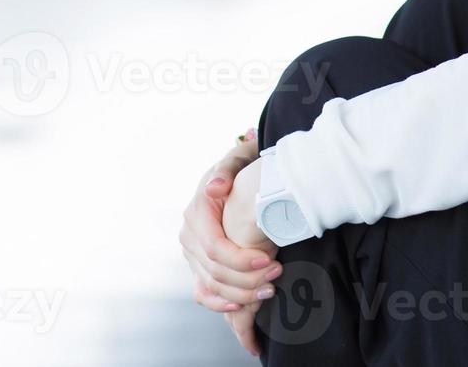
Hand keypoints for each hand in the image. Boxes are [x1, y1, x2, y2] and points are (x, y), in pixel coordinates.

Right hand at [179, 130, 280, 355]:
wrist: (236, 176)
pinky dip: (220, 303)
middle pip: (215, 270)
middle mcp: (190, 234)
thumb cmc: (244, 167)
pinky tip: (241, 308)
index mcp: (198, 211)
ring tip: (270, 290)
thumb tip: (216, 187)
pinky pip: (203, 292)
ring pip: (211, 285)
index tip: (270, 261)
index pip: (216, 248)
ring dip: (241, 294)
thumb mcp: (239, 158)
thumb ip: (229, 167)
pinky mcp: (197, 265)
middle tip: (278, 274)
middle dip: (248, 279)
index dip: (242, 260)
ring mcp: (192, 253)